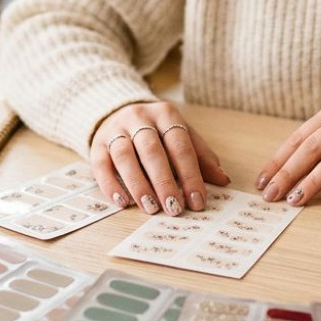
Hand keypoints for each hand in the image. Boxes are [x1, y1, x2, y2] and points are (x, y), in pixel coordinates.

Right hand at [89, 102, 230, 215]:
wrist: (117, 112)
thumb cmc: (156, 131)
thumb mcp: (181, 135)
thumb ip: (200, 157)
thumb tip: (223, 180)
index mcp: (165, 114)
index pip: (180, 145)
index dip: (190, 174)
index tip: (197, 201)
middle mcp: (138, 118)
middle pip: (151, 150)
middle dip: (164, 181)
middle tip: (174, 208)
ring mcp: (115, 130)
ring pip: (125, 156)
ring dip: (138, 184)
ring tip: (150, 207)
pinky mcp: (97, 144)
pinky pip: (100, 164)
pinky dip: (111, 185)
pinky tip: (123, 202)